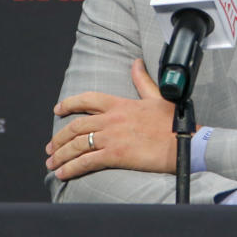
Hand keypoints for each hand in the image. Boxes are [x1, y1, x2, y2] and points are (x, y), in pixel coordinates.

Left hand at [45, 59, 176, 179]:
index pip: (88, 99)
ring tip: (52, 163)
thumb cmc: (173, 123)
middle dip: (59, 138)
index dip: (69, 104)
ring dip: (61, 155)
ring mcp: (112, 137)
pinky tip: (63, 174)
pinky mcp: (115, 155)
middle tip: (51, 148)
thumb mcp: (157, 97)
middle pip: (75, 126)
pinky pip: (86, 162)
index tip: (57, 110)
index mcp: (121, 104)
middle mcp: (112, 119)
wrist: (185, 142)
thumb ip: (142, 81)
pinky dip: (71, 168)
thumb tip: (136, 63)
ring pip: (76, 145)